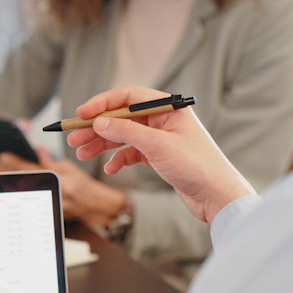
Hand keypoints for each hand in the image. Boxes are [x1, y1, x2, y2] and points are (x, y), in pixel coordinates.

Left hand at [0, 149, 125, 225]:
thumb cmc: (85, 187)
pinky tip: (6, 187)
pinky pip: (28, 200)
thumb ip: (51, 161)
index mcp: (59, 178)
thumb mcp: (70, 168)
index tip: (1, 156)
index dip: (15, 162)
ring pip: (22, 191)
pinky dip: (16, 193)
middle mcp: (52, 191)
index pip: (32, 168)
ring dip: (7, 181)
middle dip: (4, 171)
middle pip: (23, 179)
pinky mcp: (46, 211)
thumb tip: (37, 151)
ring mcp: (49, 203)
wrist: (95, 207)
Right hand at [66, 86, 253, 222]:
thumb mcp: (157, 146)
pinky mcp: (160, 156)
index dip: (102, 103)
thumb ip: (126, 131)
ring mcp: (161, 138)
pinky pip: (132, 152)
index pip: (128, 97)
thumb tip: (100, 121)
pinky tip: (110, 169)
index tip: (81, 113)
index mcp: (168, 108)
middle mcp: (163, 120)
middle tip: (73, 137)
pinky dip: (119, 159)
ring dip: (102, 144)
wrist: (218, 196)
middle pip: (122, 117)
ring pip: (124, 135)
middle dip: (97, 127)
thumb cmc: (197, 166)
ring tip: (82, 153)